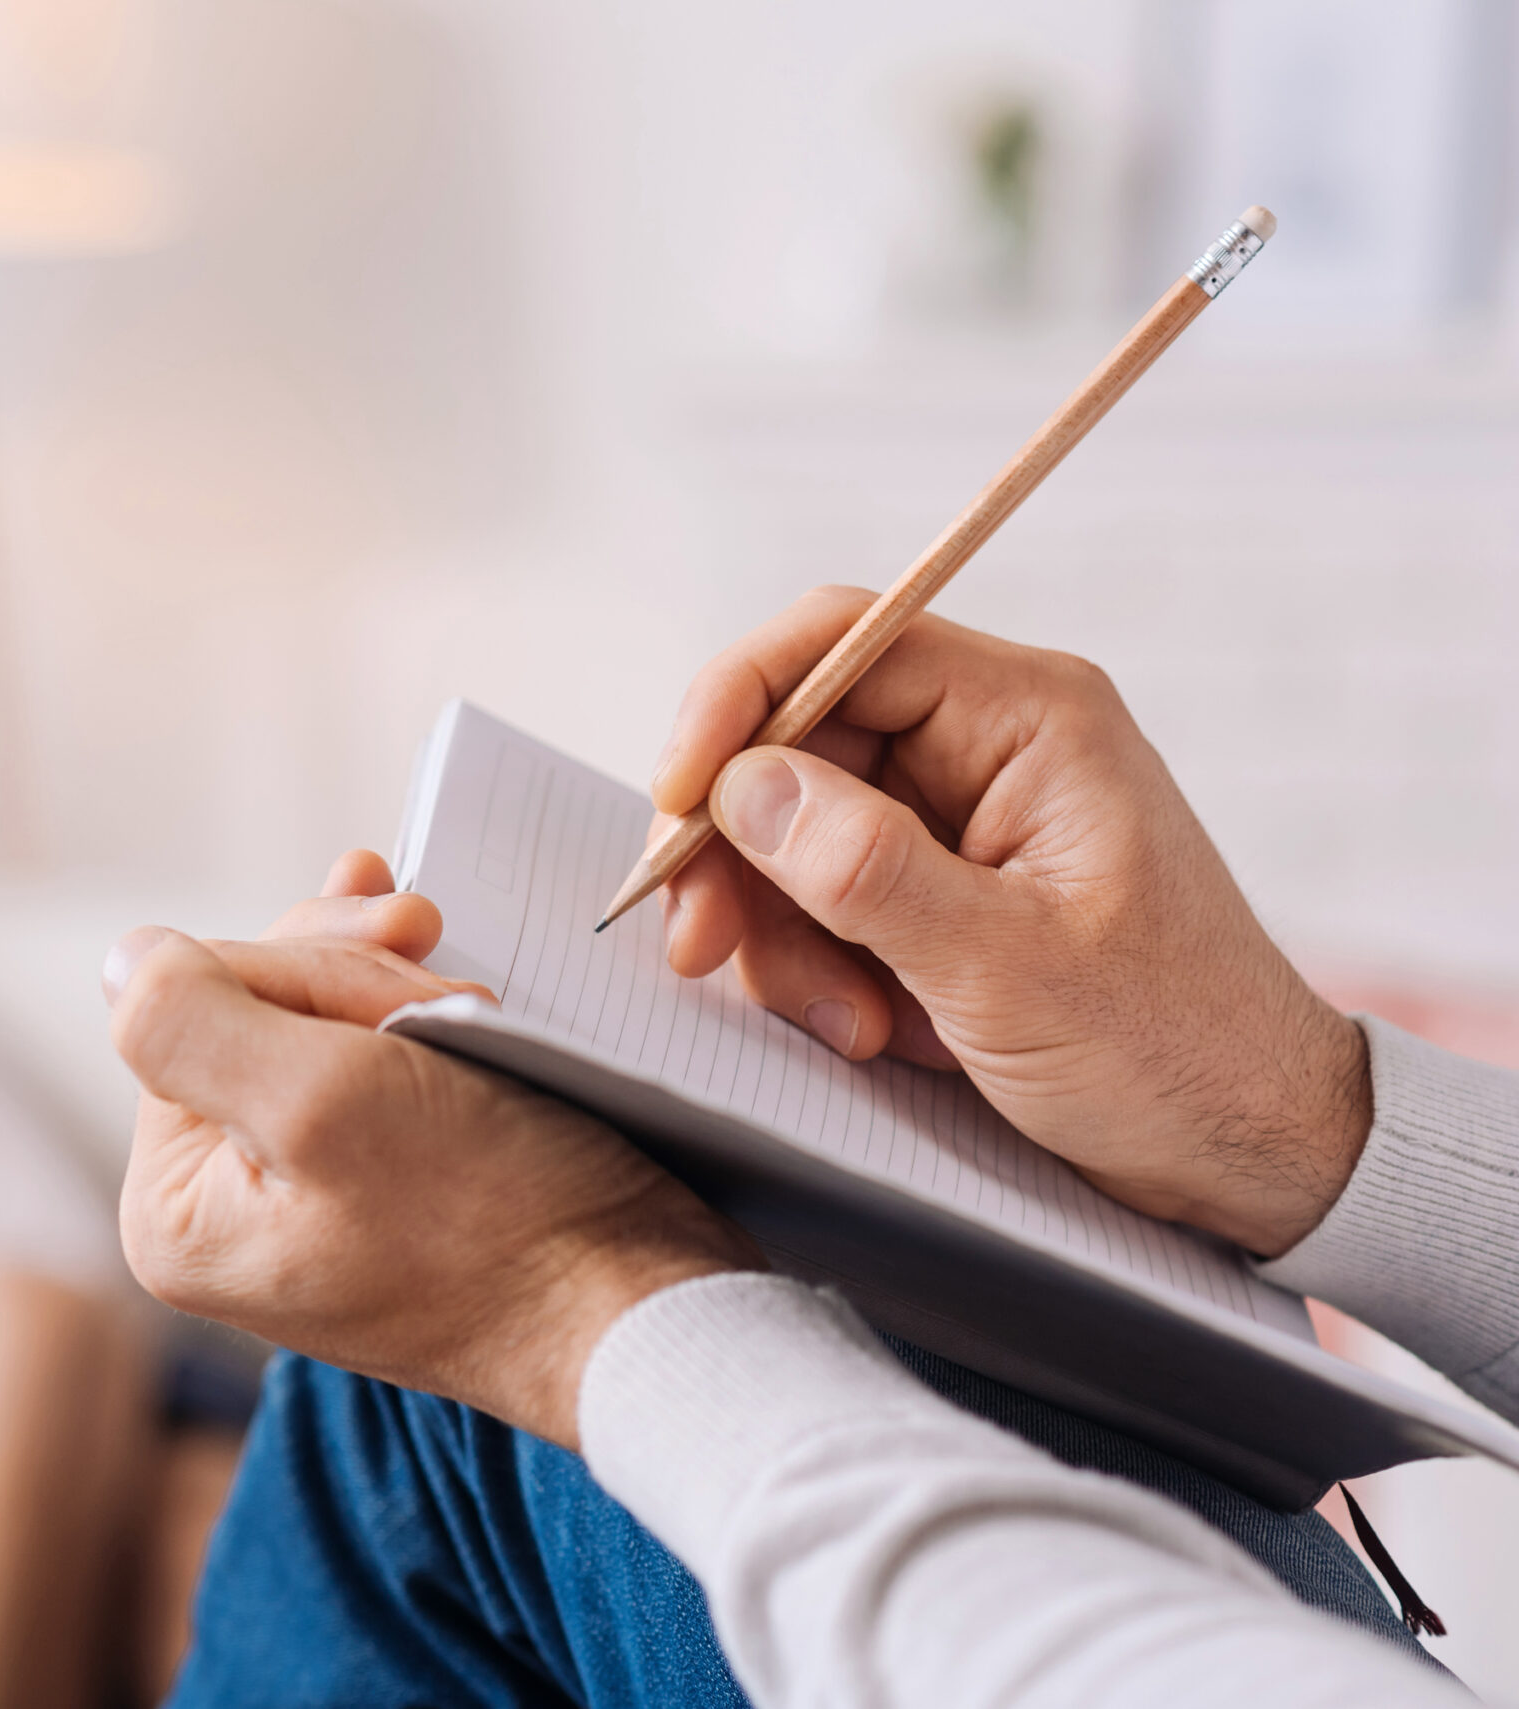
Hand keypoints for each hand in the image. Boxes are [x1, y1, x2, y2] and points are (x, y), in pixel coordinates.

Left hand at [107, 852, 761, 1448]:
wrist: (638, 1304)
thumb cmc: (496, 1221)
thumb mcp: (320, 1103)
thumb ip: (189, 1021)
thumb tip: (121, 958)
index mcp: (173, 1212)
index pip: (192, 1008)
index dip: (300, 966)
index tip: (406, 965)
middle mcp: (222, 1212)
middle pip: (247, 1009)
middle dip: (349, 973)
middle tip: (446, 965)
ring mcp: (301, 1199)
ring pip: (315, 1022)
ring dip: (393, 986)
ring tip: (472, 997)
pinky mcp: (381, 1184)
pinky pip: (370, 1062)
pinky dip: (412, 1012)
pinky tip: (444, 981)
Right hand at [648, 588, 1367, 1256]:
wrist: (1250, 1151)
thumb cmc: (1171, 1052)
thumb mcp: (1005, 969)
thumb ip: (866, 868)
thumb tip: (742, 787)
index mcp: (1029, 717)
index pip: (841, 642)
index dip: (734, 704)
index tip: (675, 802)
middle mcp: (988, 745)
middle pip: (796, 744)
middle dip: (739, 851)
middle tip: (700, 948)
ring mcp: (959, 819)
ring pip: (792, 830)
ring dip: (782, 932)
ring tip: (846, 1025)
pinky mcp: (939, 890)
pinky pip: (823, 896)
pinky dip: (814, 964)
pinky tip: (867, 1031)